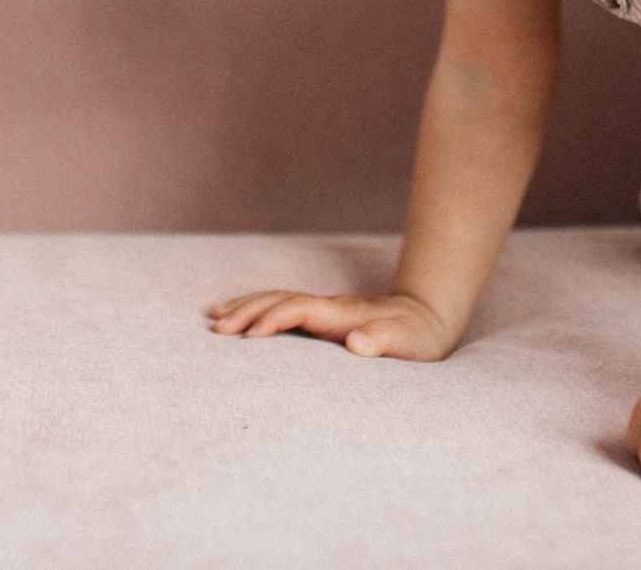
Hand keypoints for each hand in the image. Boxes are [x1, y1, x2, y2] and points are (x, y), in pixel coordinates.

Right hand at [203, 289, 456, 360]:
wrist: (425, 318)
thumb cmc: (417, 337)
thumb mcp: (409, 342)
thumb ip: (383, 340)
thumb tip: (356, 342)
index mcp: (343, 314)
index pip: (300, 309)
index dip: (274, 319)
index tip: (249, 336)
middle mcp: (329, 307)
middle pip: (281, 299)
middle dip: (248, 310)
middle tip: (217, 328)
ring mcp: (323, 309)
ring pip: (277, 299)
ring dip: (247, 306)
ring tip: (215, 316)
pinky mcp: (321, 316)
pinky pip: (282, 307)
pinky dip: (257, 308)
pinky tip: (240, 315)